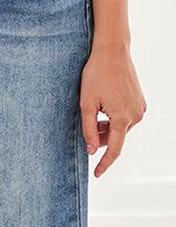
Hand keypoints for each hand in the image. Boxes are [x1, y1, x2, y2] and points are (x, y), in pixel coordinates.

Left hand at [79, 40, 146, 177]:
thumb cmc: (96, 75)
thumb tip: (92, 151)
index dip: (104, 163)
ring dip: (106, 127)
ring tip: (95, 109)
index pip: (114, 150)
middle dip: (101, 138)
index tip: (96, 174)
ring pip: (120, 128)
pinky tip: (105, 104)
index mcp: (123, 118)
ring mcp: (140, 108)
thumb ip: (89, 130)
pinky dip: (113, 118)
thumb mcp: (87, 104)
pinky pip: (125, 118)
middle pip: (115, 138)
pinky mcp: (140, 102)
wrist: (112, 52)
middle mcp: (136, 115)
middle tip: (87, 123)